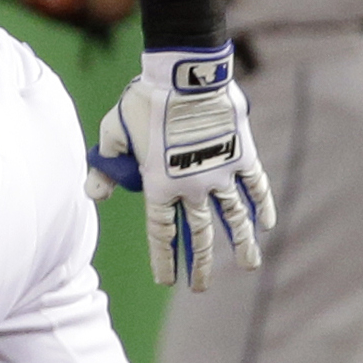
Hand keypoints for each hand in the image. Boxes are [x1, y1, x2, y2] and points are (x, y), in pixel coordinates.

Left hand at [84, 46, 275, 289]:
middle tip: (202, 286)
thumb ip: (105, 167)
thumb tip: (94, 195)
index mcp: (159, 185)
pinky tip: (267, 225)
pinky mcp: (242, 154)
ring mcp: (220, 172)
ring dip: (242, 244)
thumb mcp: (113, 133)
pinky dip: (262, 206)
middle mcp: (192, 187)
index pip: (161, 233)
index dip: (165, 260)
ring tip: (250, 265)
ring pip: (234, 217)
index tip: (168, 282)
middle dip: (201, 264)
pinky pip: (256, 186)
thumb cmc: (143, 101)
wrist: (184, 75)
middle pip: (199, 234)